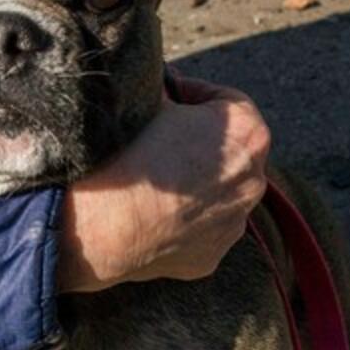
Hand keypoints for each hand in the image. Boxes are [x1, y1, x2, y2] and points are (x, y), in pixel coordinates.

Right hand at [58, 75, 269, 292]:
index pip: (228, 100)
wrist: (97, 224)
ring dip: (195, 181)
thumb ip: (168, 93)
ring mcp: (233, 223)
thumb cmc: (122, 155)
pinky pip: (202, 228)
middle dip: (199, 140)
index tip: (168, 97)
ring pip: (218, 192)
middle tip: (160, 135)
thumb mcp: (146, 99)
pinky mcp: (211, 256)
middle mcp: (252, 181)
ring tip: (153, 176)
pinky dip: (183, 218)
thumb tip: (165, 93)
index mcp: (246, 133)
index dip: (193, 94)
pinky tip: (151, 211)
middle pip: (228, 150)